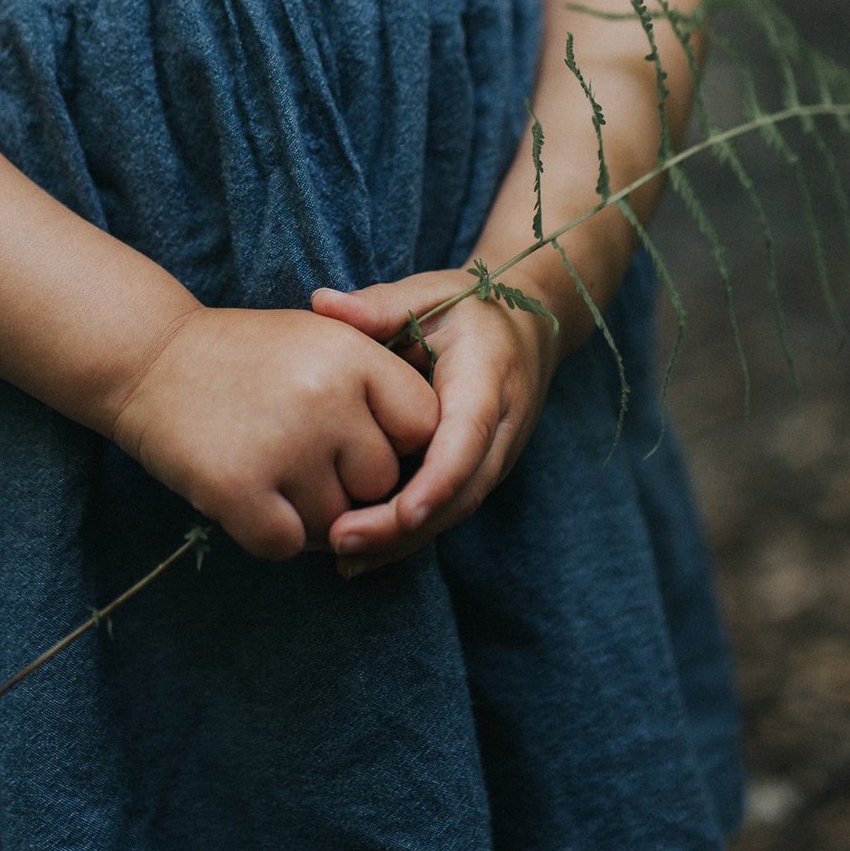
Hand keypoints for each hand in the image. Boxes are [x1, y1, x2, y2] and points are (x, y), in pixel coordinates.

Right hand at [106, 306, 436, 562]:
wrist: (145, 358)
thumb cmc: (242, 357)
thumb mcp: (317, 339)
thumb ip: (376, 385)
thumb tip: (434, 451)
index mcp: (352, 354)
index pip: (423, 425)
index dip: (396, 442)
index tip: (360, 440)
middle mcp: (326, 396)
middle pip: (382, 482)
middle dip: (350, 484)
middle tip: (301, 457)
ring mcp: (283, 444)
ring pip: (336, 522)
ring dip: (308, 515)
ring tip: (270, 472)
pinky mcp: (237, 488)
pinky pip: (286, 545)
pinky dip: (269, 533)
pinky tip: (246, 497)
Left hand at [309, 268, 561, 577]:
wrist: (528, 327)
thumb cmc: (467, 307)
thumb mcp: (428, 293)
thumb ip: (379, 304)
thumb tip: (322, 304)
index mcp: (488, 378)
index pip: (469, 436)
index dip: (439, 479)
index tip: (402, 513)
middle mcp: (500, 427)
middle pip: (461, 490)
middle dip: (406, 525)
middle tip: (343, 541)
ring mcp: (495, 455)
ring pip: (454, 509)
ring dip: (403, 540)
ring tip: (344, 557)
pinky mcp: (479, 471)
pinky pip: (447, 509)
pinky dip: (407, 535)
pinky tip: (360, 553)